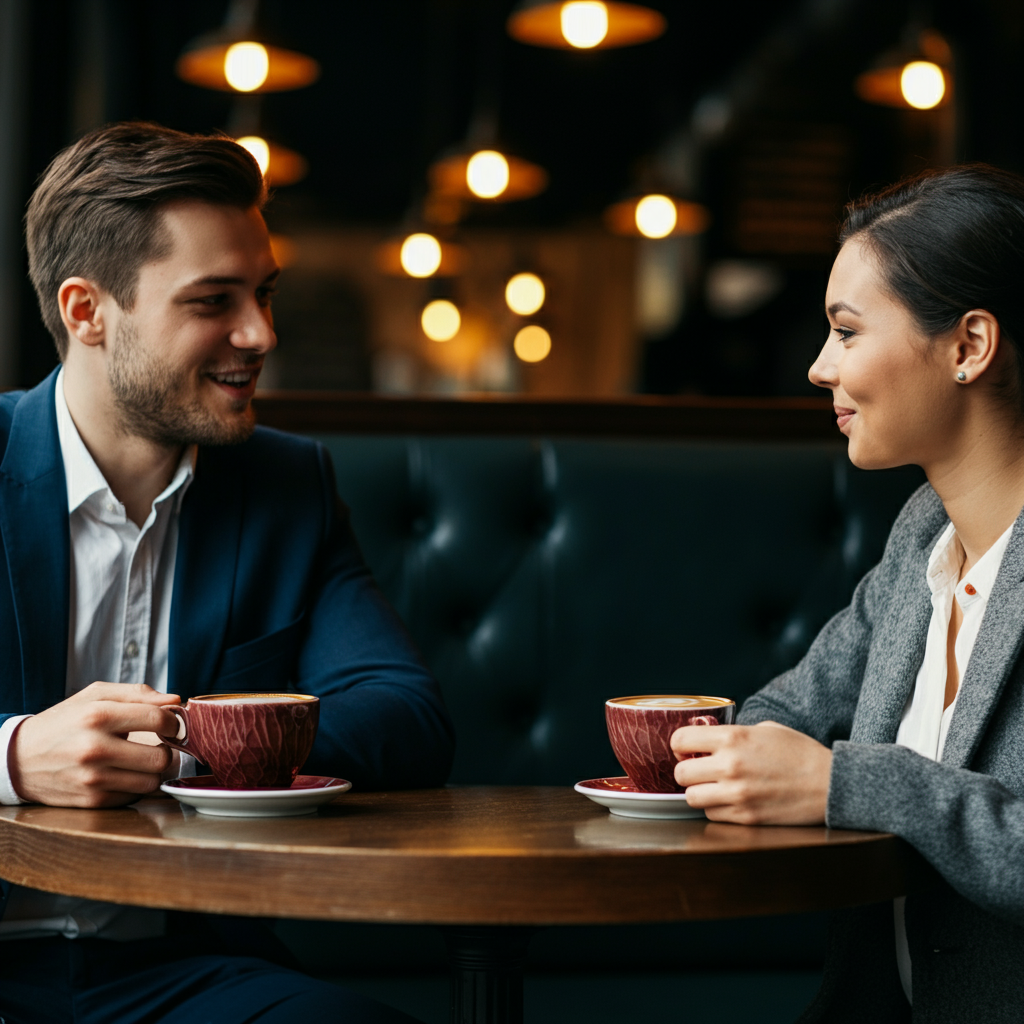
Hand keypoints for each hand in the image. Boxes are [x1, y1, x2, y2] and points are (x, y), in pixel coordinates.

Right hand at [9, 682, 180, 807]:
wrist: (20, 759)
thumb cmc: (64, 722)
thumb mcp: (94, 696)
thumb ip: (137, 694)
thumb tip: (175, 700)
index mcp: (98, 715)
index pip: (158, 720)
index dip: (173, 723)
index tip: (172, 725)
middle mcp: (95, 748)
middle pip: (160, 757)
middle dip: (165, 751)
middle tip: (157, 745)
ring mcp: (92, 778)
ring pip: (151, 781)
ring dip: (151, 771)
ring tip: (138, 760)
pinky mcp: (91, 800)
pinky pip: (132, 796)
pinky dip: (133, 786)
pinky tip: (121, 774)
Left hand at [671, 721, 831, 824]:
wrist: (830, 784)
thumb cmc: (800, 753)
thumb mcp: (765, 729)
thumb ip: (734, 733)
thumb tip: (709, 739)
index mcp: (733, 738)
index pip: (680, 739)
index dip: (679, 745)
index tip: (686, 749)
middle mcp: (730, 765)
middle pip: (680, 773)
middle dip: (685, 771)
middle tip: (698, 770)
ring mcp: (737, 794)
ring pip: (691, 798)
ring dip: (698, 792)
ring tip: (713, 787)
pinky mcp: (746, 817)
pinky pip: (712, 815)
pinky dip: (716, 808)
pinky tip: (729, 800)